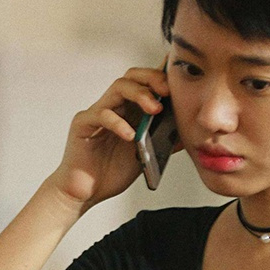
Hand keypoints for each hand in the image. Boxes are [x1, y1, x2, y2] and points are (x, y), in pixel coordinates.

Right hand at [48, 66, 171, 209]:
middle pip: (132, 76)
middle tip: (168, 91)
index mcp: (129, 110)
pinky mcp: (83, 124)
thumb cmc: (111, 173)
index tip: (180, 77)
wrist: (85, 193)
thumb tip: (187, 131)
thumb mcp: (146, 155)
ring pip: (118, 87)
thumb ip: (162, 140)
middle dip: (152, 78)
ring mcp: (97, 113)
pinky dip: (119, 123)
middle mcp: (113, 106)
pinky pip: (102, 115)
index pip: (145, 82)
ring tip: (154, 110)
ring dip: (140, 94)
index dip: (161, 75)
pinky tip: (130, 136)